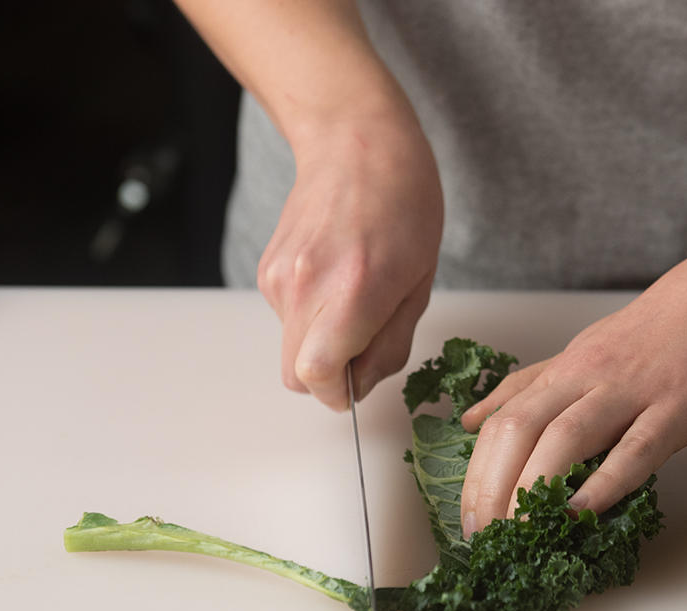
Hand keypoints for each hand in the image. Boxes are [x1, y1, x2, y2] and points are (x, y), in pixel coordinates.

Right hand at [257, 109, 442, 409]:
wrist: (355, 141)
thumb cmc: (404, 203)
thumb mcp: (420, 282)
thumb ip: (390, 343)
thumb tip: (360, 384)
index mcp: (354, 290)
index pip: (318, 376)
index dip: (339, 393)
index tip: (357, 385)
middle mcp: (306, 285)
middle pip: (295, 375)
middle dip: (329, 375)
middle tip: (364, 343)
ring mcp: (278, 277)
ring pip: (291, 347)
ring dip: (322, 341)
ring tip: (355, 294)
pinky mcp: (266, 270)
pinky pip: (287, 318)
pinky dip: (310, 315)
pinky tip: (335, 276)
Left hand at [458, 239, 686, 535]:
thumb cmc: (662, 326)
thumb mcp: (584, 350)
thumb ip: (532, 386)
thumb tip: (474, 418)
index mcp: (565, 370)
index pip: (500, 423)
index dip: (476, 474)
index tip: (466, 519)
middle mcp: (587, 377)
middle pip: (519, 430)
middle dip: (491, 488)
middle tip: (482, 536)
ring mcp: (633, 391)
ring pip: (565, 436)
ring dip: (534, 487)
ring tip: (519, 531)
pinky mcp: (679, 405)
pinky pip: (637, 446)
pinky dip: (606, 481)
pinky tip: (583, 511)